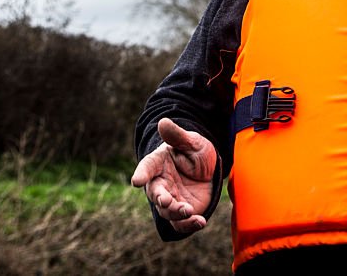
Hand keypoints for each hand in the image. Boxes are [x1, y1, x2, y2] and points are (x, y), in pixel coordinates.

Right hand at [131, 118, 217, 233]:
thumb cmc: (195, 151)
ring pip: (166, 210)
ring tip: (188, 210)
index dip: (142, 174)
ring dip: (175, 212)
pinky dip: (188, 225)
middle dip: (160, 198)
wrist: (210, 168)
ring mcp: (170, 199)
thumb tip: (163, 122)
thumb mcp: (191, 141)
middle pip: (155, 193)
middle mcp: (160, 183)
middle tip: (166, 200)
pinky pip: (181, 223)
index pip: (147, 167)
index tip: (137, 180)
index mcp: (158, 163)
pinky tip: (200, 222)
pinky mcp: (182, 212)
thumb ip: (177, 135)